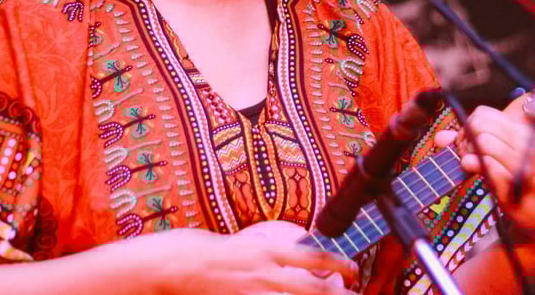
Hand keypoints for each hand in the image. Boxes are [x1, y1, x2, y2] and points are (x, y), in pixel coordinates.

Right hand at [135, 222, 357, 294]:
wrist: (181, 262)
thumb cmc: (213, 250)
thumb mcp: (248, 245)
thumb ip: (271, 255)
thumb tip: (295, 260)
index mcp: (269, 250)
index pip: (313, 256)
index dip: (338, 264)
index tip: (353, 269)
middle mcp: (266, 271)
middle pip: (312, 288)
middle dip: (338, 294)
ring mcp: (254, 290)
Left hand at [434, 106, 534, 256]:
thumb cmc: (521, 182)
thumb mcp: (499, 157)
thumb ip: (468, 143)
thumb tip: (440, 138)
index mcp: (522, 130)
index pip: (483, 113)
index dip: (468, 127)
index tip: (468, 143)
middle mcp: (525, 142)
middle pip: (479, 125)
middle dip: (466, 139)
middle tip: (467, 155)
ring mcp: (523, 161)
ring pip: (483, 141)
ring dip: (469, 154)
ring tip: (471, 165)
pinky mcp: (516, 182)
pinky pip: (487, 164)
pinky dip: (474, 167)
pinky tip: (474, 172)